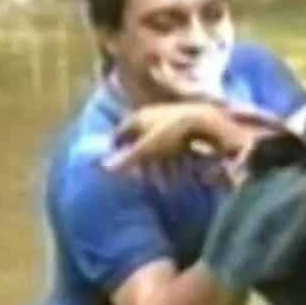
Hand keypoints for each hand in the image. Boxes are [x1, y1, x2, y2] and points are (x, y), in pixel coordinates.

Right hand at [104, 101, 240, 172]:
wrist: (204, 121)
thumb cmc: (170, 134)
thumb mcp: (146, 149)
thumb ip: (126, 159)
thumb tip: (102, 168)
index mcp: (140, 118)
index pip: (122, 131)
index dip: (117, 145)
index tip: (114, 158)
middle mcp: (153, 117)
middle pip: (142, 142)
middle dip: (143, 164)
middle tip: (141, 180)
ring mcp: (171, 121)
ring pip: (161, 149)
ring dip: (161, 169)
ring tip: (164, 187)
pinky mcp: (187, 129)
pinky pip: (177, 149)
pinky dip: (176, 164)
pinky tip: (181, 178)